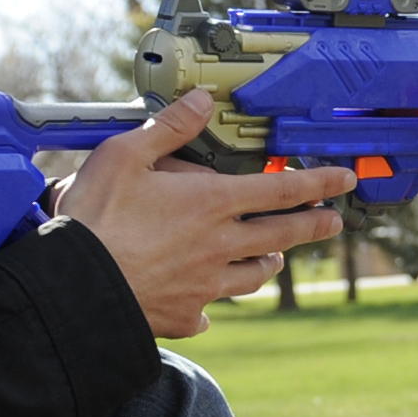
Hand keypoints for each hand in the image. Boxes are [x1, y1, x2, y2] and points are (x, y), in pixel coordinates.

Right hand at [61, 92, 352, 337]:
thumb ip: (170, 129)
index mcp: (210, 204)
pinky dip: (210, 307)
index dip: (318, 183)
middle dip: (314, 225)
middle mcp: (218, 246)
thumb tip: (202, 101)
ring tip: (275, 257)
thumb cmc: (94, 219)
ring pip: (253, 275)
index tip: (344, 181)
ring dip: (268, 262)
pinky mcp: (183, 315)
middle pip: (281, 235)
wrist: (73, 289)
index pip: (280, 190)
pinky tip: (206, 308)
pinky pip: (208, 312)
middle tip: (335, 221)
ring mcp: (204, 285)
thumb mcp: (125, 155)